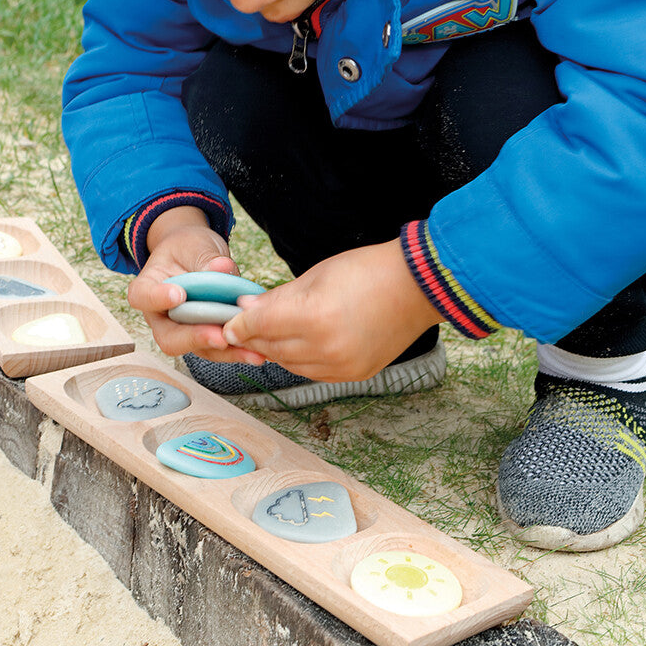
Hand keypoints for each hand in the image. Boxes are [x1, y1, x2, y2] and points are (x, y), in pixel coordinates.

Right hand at [127, 206, 264, 364]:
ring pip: (197, 349)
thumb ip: (206, 258)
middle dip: (195, 338)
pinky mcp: (206, 334)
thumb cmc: (189, 247)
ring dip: (224, 352)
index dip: (157, 299)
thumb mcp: (195, 245)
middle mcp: (161, 316)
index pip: (142, 297)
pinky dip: (237, 350)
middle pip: (169, 337)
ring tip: (250, 351)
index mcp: (149, 287)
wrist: (196, 254)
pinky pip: (218, 348)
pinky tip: (257, 352)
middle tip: (219, 337)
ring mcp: (183, 330)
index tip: (178, 295)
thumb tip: (223, 268)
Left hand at [222, 239, 443, 382]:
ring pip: (290, 364)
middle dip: (254, 336)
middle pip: (272, 347)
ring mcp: (341, 366)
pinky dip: (301, 359)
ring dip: (276, 349)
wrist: (417, 287)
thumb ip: (280, 297)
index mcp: (313, 316)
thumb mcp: (316, 275)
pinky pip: (313, 372)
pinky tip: (299, 344)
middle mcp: (325, 348)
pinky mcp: (354, 375)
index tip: (228, 322)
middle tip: (243, 326)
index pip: (259, 326)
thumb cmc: (368, 270)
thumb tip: (247, 309)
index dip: (239, 324)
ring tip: (270, 334)